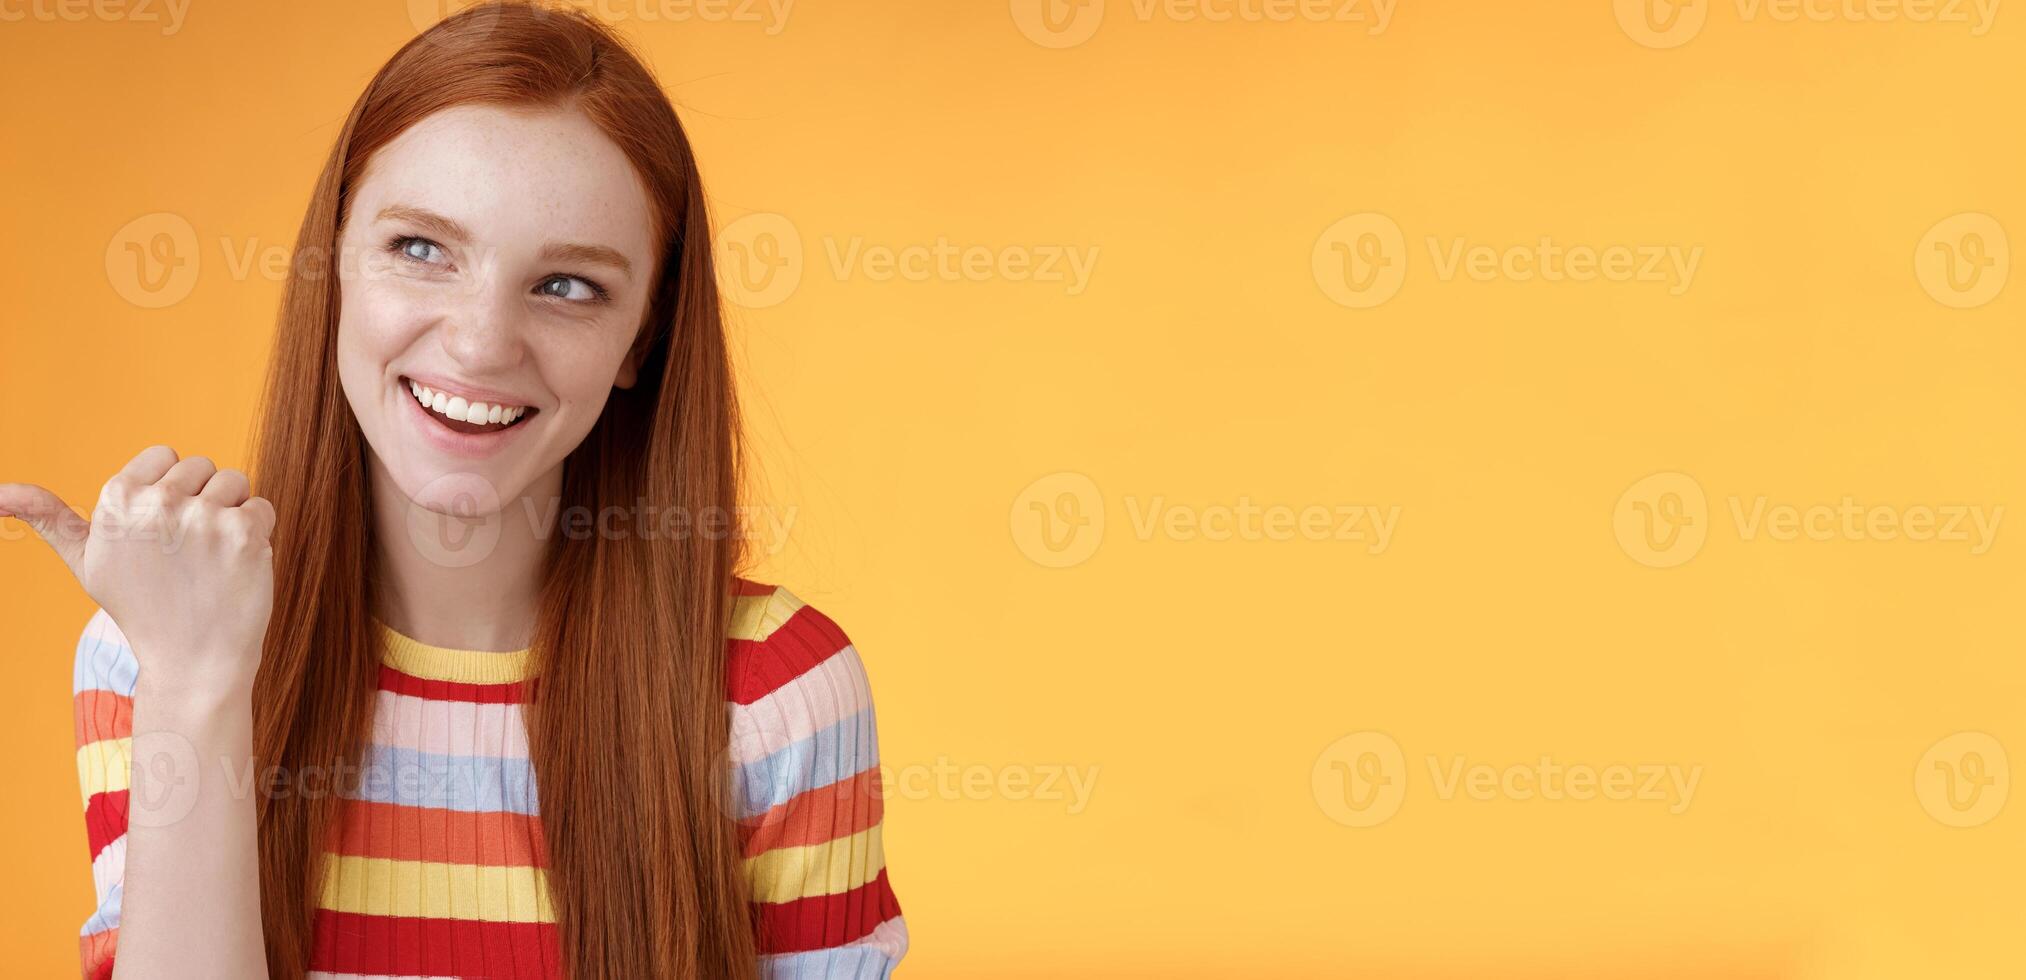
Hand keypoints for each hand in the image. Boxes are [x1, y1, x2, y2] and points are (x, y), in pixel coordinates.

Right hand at [2, 445, 275, 692]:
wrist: (192, 661)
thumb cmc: (141, 608)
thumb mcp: (87, 562)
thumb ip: (49, 519)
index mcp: (116, 499)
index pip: (166, 455)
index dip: (172, 491)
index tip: (163, 531)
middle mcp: (157, 502)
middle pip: (203, 466)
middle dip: (202, 501)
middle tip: (188, 552)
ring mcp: (202, 516)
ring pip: (235, 482)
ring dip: (232, 514)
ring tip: (211, 558)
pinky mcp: (244, 532)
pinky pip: (262, 507)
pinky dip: (257, 534)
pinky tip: (235, 567)